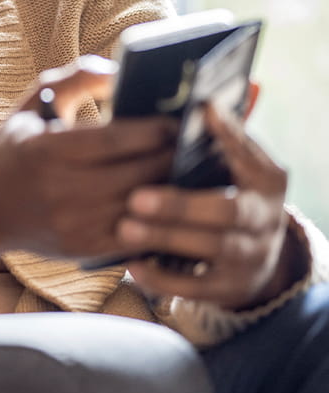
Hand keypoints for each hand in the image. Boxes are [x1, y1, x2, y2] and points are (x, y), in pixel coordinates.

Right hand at [0, 57, 176, 274]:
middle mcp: (61, 190)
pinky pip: (137, 234)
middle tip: (199, 144)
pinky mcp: (85, 250)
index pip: (118, 139)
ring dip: (175, 189)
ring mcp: (75, 224)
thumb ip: (75, 79)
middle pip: (140, 173)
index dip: (157, 129)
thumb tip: (119, 71)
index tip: (179, 120)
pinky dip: (160, 218)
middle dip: (174, 157)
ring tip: (196, 171)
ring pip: (145, 206)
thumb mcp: (34, 105)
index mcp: (47, 150)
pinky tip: (174, 202)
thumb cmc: (14, 150)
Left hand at [122, 102, 300, 308]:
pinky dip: (163, 278)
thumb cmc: (225, 193)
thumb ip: (220, 140)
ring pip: (211, 249)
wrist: (254, 258)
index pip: (251, 158)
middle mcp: (265, 219)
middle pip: (228, 212)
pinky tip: (133, 264)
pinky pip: (195, 287)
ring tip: (126, 229)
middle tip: (136, 198)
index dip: (230, 138)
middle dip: (182, 205)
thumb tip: (201, 104)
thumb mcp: (233, 167)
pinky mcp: (229, 288)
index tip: (200, 114)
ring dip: (166, 238)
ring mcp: (250, 256)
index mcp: (266, 181)